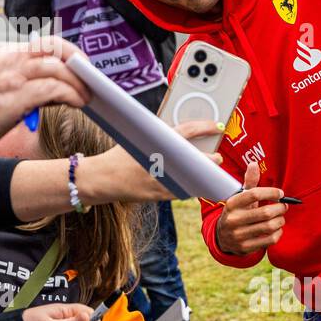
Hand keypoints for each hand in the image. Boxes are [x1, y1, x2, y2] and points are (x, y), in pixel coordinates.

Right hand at [0, 37, 88, 142]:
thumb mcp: (6, 83)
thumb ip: (31, 79)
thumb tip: (64, 85)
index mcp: (8, 54)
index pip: (45, 43)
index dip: (67, 50)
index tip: (80, 63)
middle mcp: (11, 60)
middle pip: (53, 48)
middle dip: (76, 60)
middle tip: (88, 76)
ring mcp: (13, 77)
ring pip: (56, 69)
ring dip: (77, 82)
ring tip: (86, 95)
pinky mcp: (16, 96)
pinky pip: (52, 89)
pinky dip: (70, 94)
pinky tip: (76, 102)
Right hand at [76, 120, 223, 204]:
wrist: (102, 178)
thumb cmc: (120, 156)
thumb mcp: (138, 138)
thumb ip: (159, 135)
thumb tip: (184, 133)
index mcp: (155, 141)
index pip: (187, 130)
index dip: (205, 126)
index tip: (217, 126)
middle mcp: (159, 159)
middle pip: (194, 158)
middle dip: (210, 158)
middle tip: (218, 157)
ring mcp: (160, 179)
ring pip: (191, 178)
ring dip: (203, 176)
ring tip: (210, 173)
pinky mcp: (158, 195)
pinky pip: (181, 192)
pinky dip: (190, 188)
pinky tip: (196, 186)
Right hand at [213, 161, 286, 255]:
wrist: (223, 237)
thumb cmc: (237, 212)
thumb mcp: (240, 198)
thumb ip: (249, 182)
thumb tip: (254, 164)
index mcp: (232, 204)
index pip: (254, 194)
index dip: (271, 193)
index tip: (280, 194)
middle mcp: (233, 219)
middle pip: (265, 213)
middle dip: (280, 208)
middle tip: (284, 206)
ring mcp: (239, 235)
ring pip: (269, 227)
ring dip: (280, 221)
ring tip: (280, 217)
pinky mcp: (246, 247)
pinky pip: (270, 239)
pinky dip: (278, 233)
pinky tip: (276, 228)